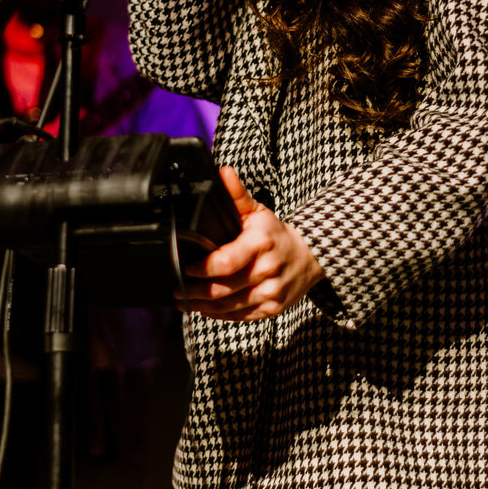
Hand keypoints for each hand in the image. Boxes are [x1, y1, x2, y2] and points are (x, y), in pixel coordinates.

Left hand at [177, 167, 323, 321]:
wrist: (310, 256)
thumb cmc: (276, 234)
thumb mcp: (258, 211)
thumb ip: (237, 195)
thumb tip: (222, 172)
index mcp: (260, 243)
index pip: (225, 262)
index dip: (201, 269)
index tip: (187, 268)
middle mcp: (267, 270)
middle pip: (223, 288)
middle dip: (195, 291)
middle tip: (178, 289)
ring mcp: (271, 292)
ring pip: (229, 306)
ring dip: (203, 306)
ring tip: (185, 301)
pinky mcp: (272, 308)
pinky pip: (240, 316)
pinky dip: (220, 315)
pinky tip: (206, 310)